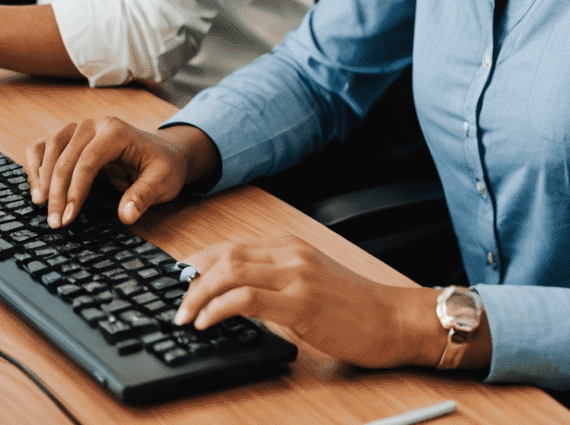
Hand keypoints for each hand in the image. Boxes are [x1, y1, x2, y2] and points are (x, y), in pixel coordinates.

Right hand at [25, 117, 213, 229]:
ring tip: (40, 205)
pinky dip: (35, 164)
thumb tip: (126, 215)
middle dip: (57, 192)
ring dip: (41, 177)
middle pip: (65, 157)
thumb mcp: (162, 182)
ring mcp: (81, 128)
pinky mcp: (72, 138)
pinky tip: (36, 188)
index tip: (67, 218)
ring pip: (50, 147)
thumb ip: (144, 196)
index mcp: (117, 131)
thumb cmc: (163, 167)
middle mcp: (96, 124)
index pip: (88, 161)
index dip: (75, 191)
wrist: (164, 153)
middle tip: (55, 222)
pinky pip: (44, 145)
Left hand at [173, 236, 466, 369]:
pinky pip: (248, 298)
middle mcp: (292, 254)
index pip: (234, 245)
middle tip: (176, 304)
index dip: (200, 260)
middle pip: (227, 254)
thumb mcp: (312, 287)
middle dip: (193, 279)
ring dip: (200, 294)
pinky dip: (219, 308)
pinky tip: (206, 323)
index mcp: (293, 247)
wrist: (392, 319)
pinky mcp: (301, 302)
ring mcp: (297, 275)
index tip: (179, 278)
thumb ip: (279, 285)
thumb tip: (237, 300)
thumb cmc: (356, 309)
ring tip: (184, 316)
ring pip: (232, 271)